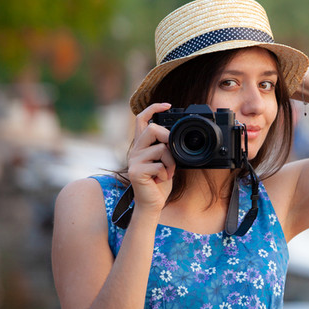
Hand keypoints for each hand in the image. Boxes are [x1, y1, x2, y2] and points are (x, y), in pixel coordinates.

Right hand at [127, 102, 175, 216]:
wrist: (152, 203)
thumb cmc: (161, 182)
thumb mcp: (166, 160)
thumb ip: (167, 147)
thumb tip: (175, 135)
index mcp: (142, 145)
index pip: (141, 119)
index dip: (153, 108)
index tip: (167, 105)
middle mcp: (135, 150)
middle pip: (152, 129)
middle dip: (168, 139)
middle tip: (172, 154)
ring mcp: (133, 160)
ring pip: (160, 149)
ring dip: (171, 162)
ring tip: (168, 172)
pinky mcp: (135, 171)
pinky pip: (159, 165)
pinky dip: (167, 173)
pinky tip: (162, 179)